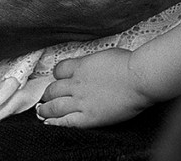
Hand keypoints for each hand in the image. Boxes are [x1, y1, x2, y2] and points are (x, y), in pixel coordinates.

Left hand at [36, 50, 150, 127]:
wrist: (137, 78)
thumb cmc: (127, 64)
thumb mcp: (103, 55)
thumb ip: (92, 63)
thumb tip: (92, 66)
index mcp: (80, 66)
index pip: (59, 70)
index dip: (57, 75)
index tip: (58, 80)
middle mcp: (76, 84)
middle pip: (54, 89)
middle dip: (48, 94)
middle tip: (46, 98)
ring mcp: (81, 101)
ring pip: (55, 106)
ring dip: (46, 109)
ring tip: (42, 112)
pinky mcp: (89, 117)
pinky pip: (66, 122)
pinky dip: (55, 123)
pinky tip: (49, 124)